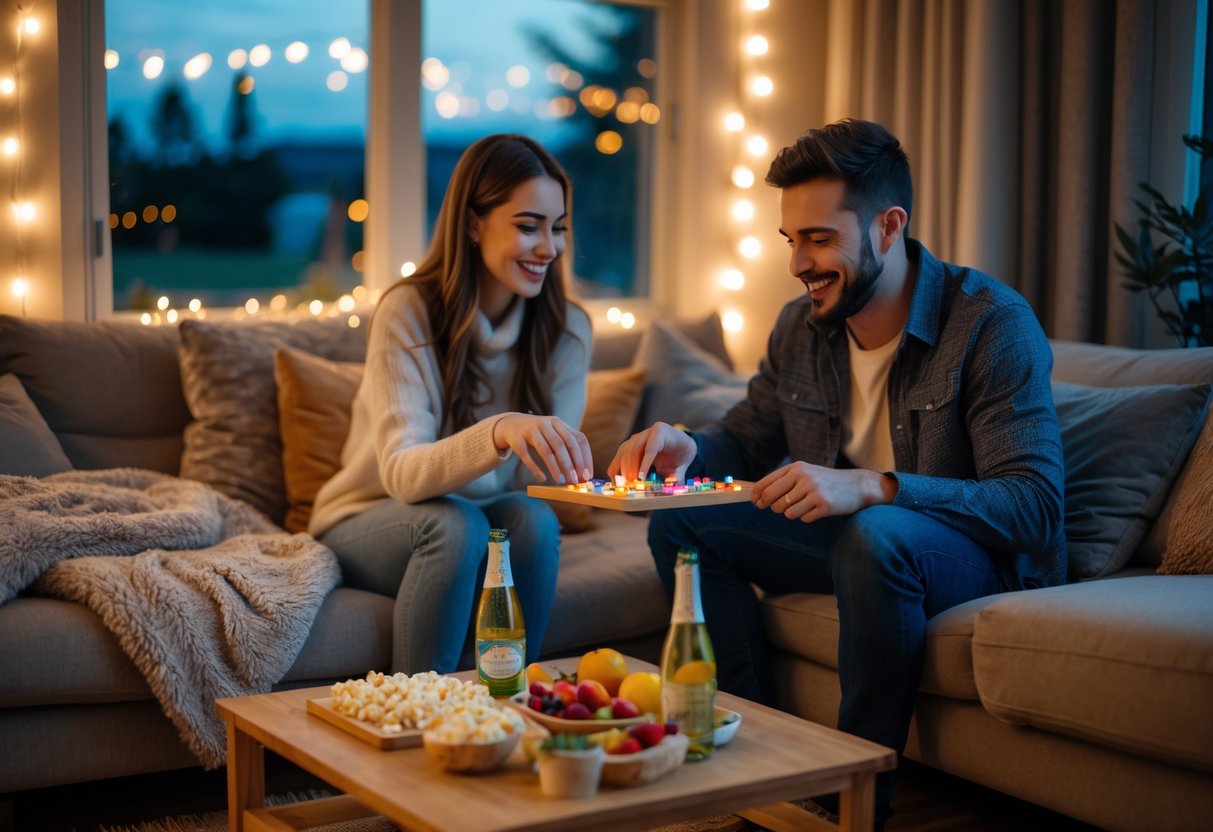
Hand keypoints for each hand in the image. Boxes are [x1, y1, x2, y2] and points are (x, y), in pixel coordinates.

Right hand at [493, 413, 592, 484]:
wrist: (510, 424)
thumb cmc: (538, 434)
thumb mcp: (553, 434)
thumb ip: (566, 449)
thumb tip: (582, 474)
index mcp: (558, 423)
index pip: (578, 439)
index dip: (585, 458)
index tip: (587, 475)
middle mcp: (545, 423)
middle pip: (562, 444)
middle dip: (571, 464)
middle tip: (575, 481)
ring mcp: (530, 430)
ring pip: (545, 449)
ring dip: (555, 467)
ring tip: (560, 481)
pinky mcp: (516, 439)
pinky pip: (526, 455)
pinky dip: (535, 468)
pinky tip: (542, 478)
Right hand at [607, 422, 696, 482]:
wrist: (679, 444)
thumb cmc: (681, 452)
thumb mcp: (683, 464)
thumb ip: (676, 477)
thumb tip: (669, 491)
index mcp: (661, 431)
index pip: (651, 448)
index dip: (645, 464)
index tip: (641, 478)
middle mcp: (646, 433)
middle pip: (634, 449)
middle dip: (632, 468)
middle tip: (633, 484)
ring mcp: (635, 438)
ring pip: (624, 451)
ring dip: (624, 469)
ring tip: (628, 484)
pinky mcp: (629, 446)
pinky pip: (619, 456)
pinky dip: (616, 469)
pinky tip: (618, 481)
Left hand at [751, 461, 896, 521]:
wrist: (857, 485)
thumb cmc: (826, 481)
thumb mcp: (805, 473)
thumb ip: (784, 481)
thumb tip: (759, 496)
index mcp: (796, 468)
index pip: (766, 483)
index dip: (757, 495)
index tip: (754, 502)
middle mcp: (804, 477)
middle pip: (773, 500)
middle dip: (773, 507)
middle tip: (781, 507)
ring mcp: (815, 492)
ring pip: (787, 512)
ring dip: (792, 513)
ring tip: (805, 505)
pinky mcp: (824, 506)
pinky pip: (803, 519)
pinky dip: (807, 517)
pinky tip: (816, 509)